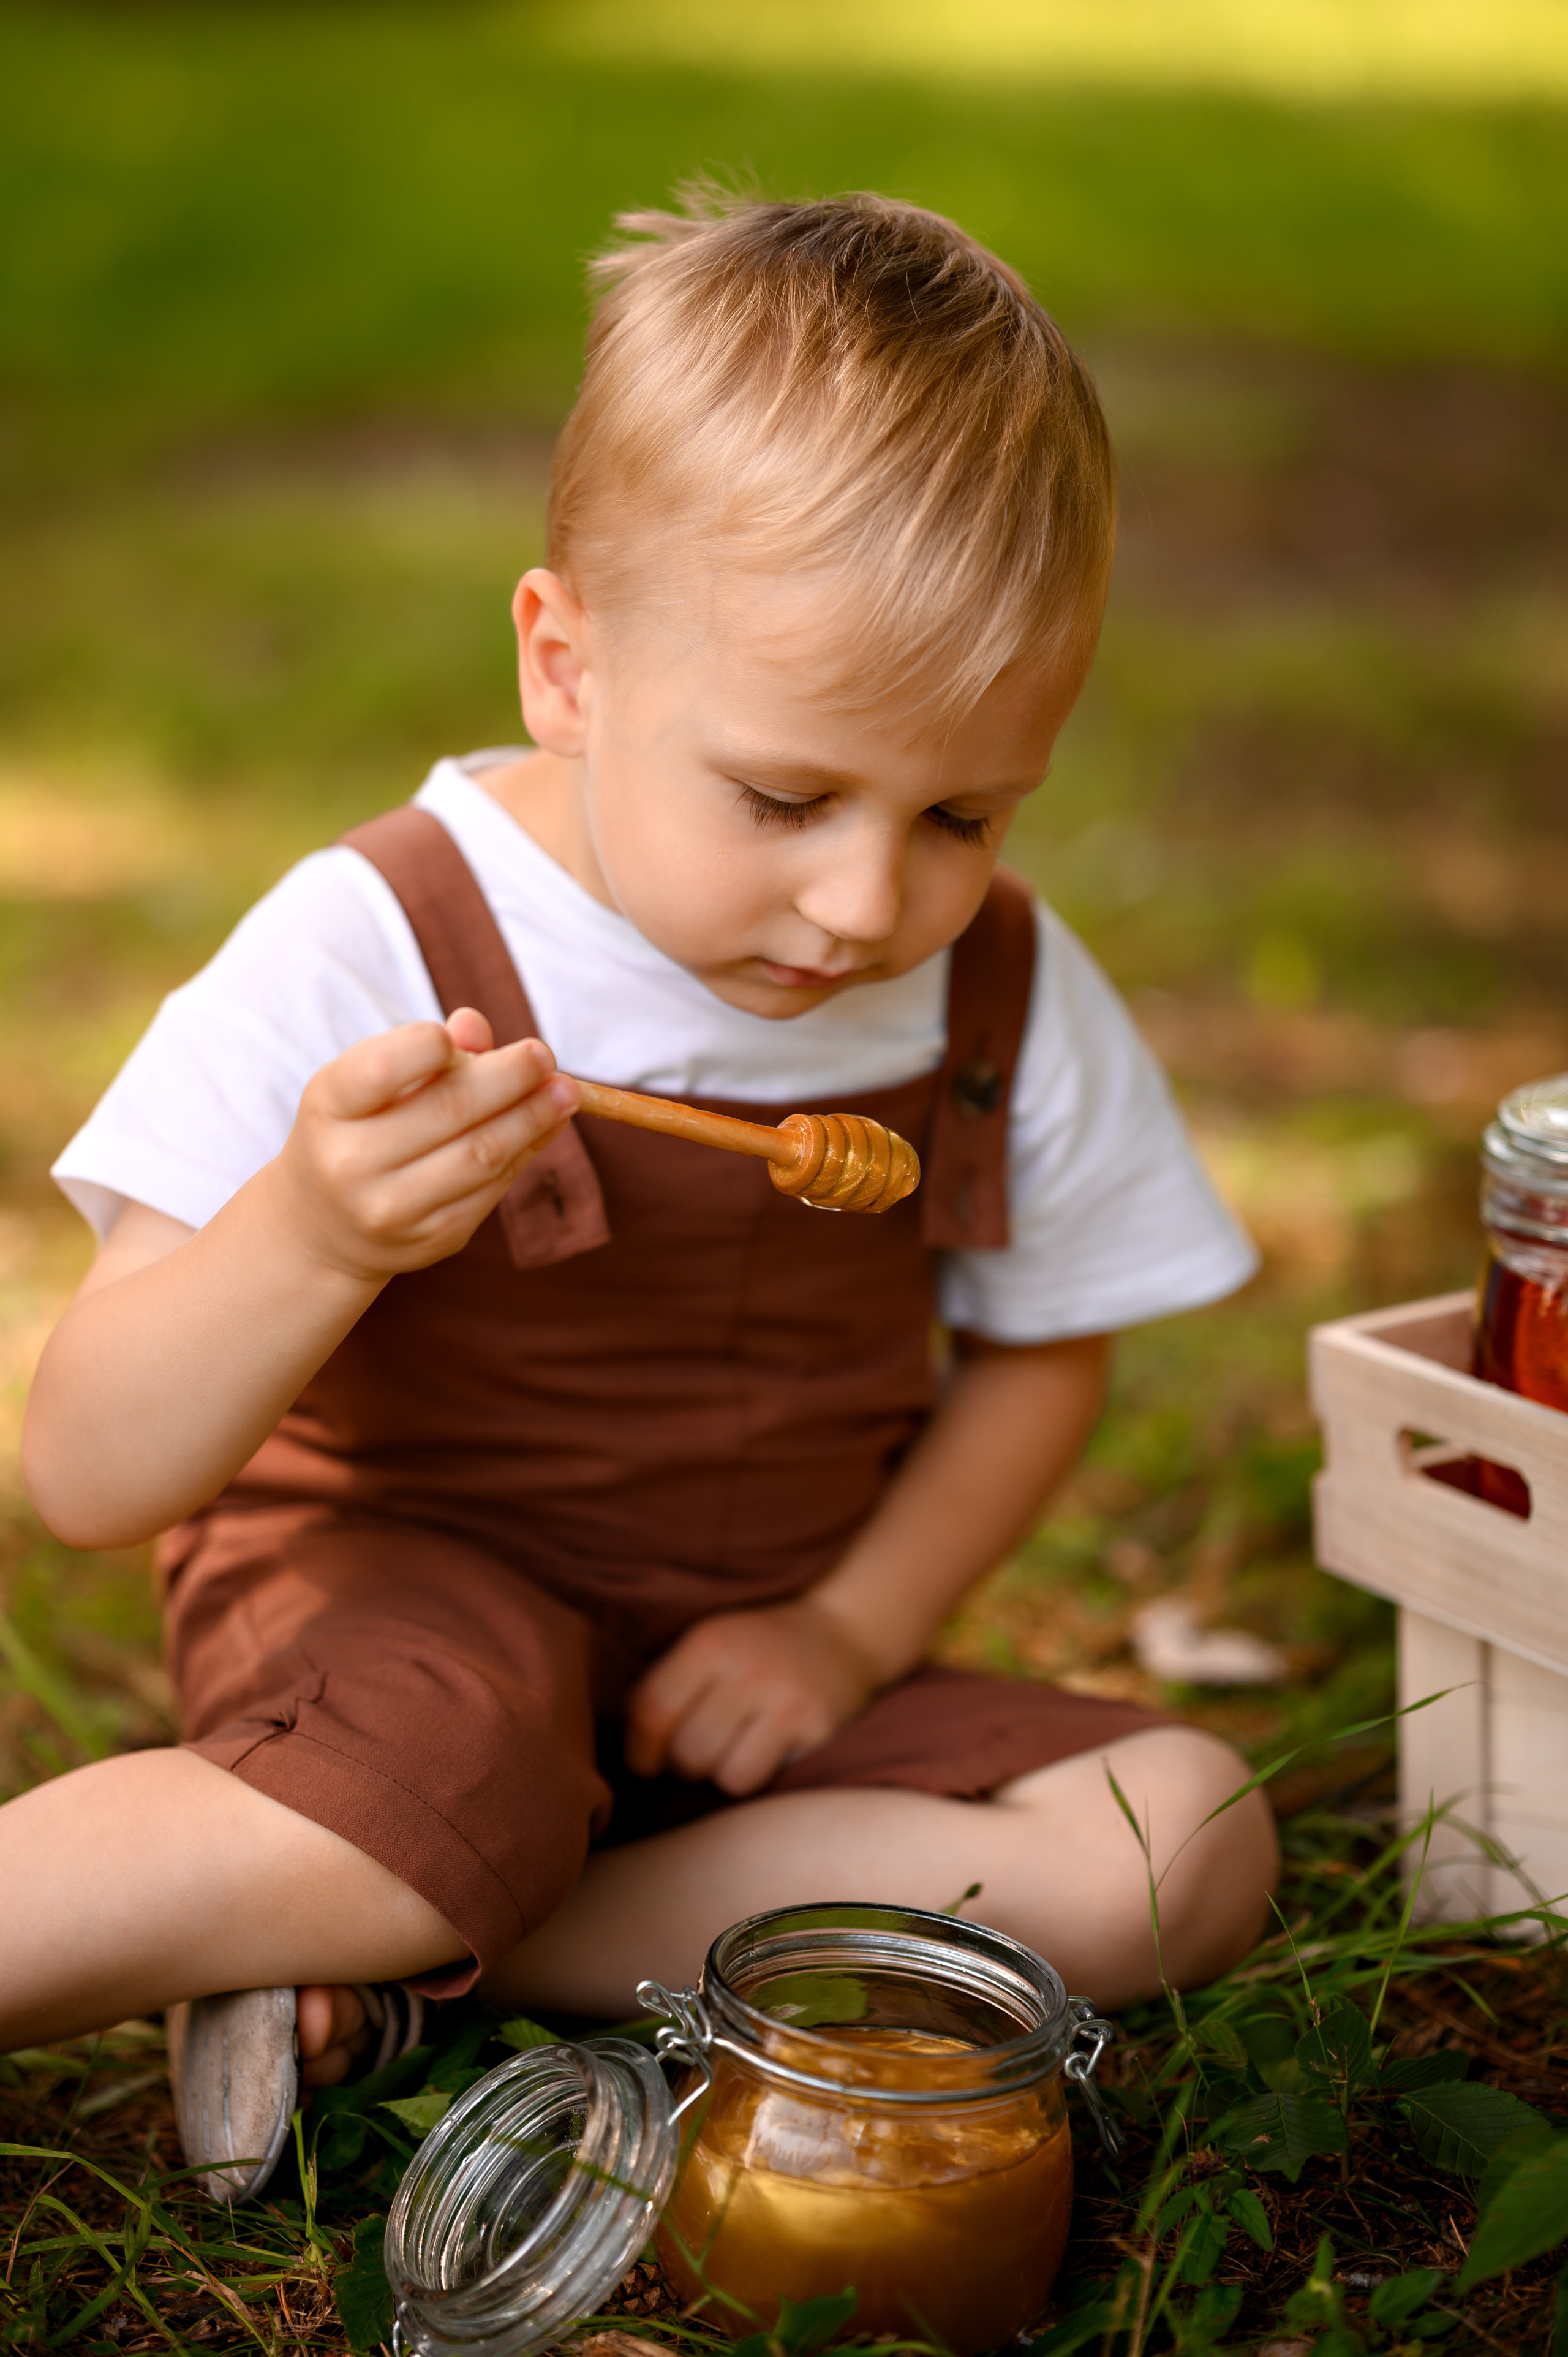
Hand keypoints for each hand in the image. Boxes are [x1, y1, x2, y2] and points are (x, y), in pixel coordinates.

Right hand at [267, 1006, 577, 1284]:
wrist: (324, 1230)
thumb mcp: (366, 1082)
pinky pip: (493, 1188)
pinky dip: (526, 1151)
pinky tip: (547, 1125)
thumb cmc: (355, 1130)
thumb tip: (476, 1026)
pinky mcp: (434, 1239)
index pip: (382, 1070)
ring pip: (482, 1154)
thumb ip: (419, 1051)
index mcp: (330, 1107)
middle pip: (450, 1111)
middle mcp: (352, 1164)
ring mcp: (393, 1209)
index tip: (468, 1036)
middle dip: (510, 1078)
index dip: (430, 1046)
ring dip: (533, 1118)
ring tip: (565, 1091)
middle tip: (544, 1055)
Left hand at [624, 1599, 878, 1797]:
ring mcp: (784, 1695)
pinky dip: (754, 1775)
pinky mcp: (815, 1724)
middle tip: (704, 1748)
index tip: (645, 1763)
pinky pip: (757, 1779)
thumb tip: (624, 1746)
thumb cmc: (759, 1649)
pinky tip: (766, 1750)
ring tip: (735, 1747)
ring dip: (721, 1771)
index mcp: (709, 1642)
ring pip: (721, 1773)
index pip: (650, 1711)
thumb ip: (669, 1685)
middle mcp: (745, 1666)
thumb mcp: (711, 1644)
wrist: (843, 1631)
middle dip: (686, 1763)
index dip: (639, 1750)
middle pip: (685, 1752)